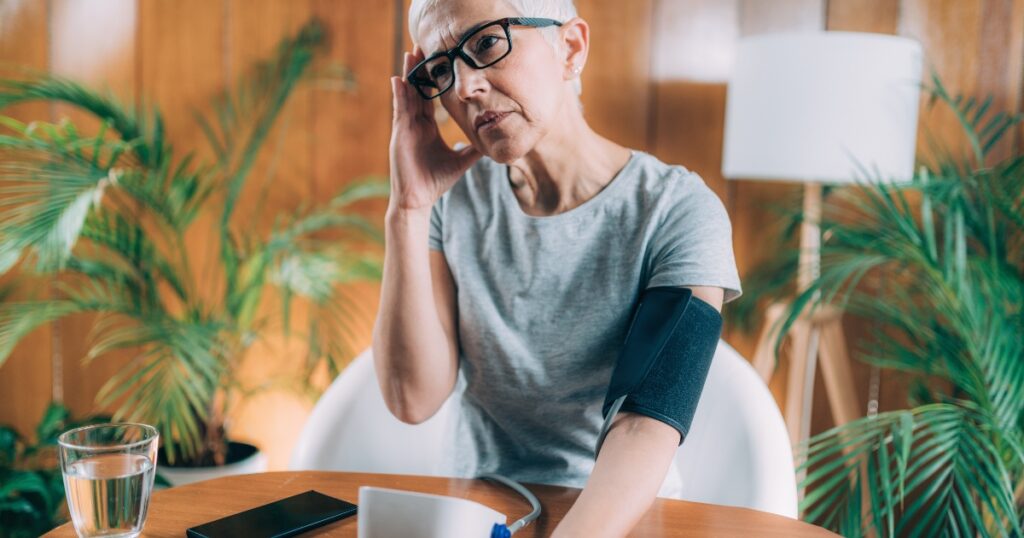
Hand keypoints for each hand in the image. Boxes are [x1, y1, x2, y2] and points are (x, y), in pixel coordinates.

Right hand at [388, 47, 480, 212]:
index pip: (431, 97)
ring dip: (410, 74)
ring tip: (412, 53)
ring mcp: (406, 127)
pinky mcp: (400, 134)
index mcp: (427, 127)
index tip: (441, 61)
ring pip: (408, 95)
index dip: (435, 79)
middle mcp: (415, 123)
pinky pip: (399, 110)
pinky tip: (399, 79)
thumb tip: (493, 140)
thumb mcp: (461, 161)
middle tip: (424, 46)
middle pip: (418, 90)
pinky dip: (400, 94)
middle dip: (421, 69)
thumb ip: (474, 149)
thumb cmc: (435, 181)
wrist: (419, 199)